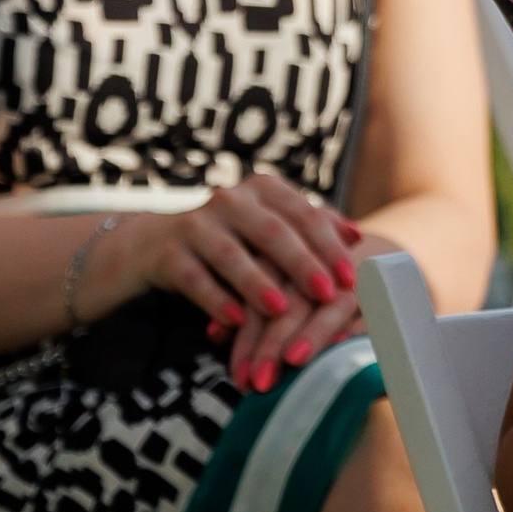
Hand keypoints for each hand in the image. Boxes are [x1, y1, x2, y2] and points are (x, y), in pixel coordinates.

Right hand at [104, 169, 365, 393]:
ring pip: (231, 254)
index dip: (328, 245)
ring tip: (281, 310)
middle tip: (327, 294)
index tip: (351, 277)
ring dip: (258, 283)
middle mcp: (230, 199)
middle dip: (303, 264)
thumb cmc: (231, 239)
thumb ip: (310, 229)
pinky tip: (235, 322)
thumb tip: (357, 236)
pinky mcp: (168, 253)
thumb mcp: (269, 228)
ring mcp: (196, 224)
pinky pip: (194, 278)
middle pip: (272, 231)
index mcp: (263, 189)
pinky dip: (216, 300)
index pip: (303, 213)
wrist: (154, 245)